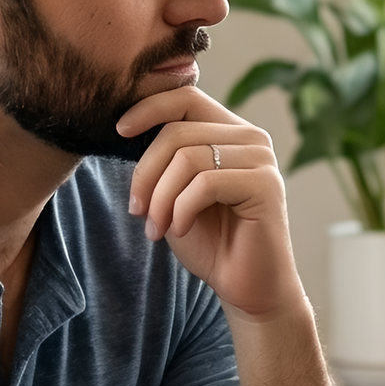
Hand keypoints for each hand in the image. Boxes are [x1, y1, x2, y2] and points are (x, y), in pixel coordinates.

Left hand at [120, 88, 303, 321]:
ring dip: (160, 198)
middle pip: (178, 131)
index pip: (186, 98)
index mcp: (231, 133)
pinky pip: (205, 184)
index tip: (119, 132)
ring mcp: (261, 160)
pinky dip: (181, 210)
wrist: (247, 287)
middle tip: (137, 210)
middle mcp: (251, 138)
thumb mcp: (176, 192)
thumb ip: (165, 159)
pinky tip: (180, 230)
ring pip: (187, 158)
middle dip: (146, 173)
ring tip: (156, 228)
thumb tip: (126, 128)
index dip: (149, 108)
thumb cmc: (211, 241)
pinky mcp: (265, 186)